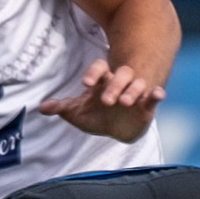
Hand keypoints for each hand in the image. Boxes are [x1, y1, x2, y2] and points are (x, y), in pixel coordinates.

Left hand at [37, 59, 163, 142]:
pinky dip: (156, 94)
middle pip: (120, 76)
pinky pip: (153, 97)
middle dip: (114, 85)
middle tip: (106, 100)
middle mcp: (120, 84)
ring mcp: (134, 94)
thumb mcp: (77, 113)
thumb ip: (61, 108)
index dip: (93, 73)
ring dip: (133, 91)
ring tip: (126, 102)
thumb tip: (41, 107)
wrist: (118, 129)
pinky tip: (158, 94)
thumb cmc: (95, 116)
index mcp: (102, 82)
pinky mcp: (147, 106)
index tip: (85, 84)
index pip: (99, 69)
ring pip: (137, 84)